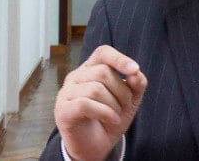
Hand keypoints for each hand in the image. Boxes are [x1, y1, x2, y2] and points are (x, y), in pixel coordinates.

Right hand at [54, 45, 147, 160]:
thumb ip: (136, 84)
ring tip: (116, 115)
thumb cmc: (110, 117)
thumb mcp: (130, 100)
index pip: (103, 53)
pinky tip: (112, 120)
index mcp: (91, 69)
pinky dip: (104, 112)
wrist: (96, 146)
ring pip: (95, 89)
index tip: (135, 70)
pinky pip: (85, 104)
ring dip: (114, 104)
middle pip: (103, 72)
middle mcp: (76, 77)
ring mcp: (66, 93)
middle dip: (122, 91)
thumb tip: (135, 73)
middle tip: (125, 106)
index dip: (120, 59)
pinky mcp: (62, 110)